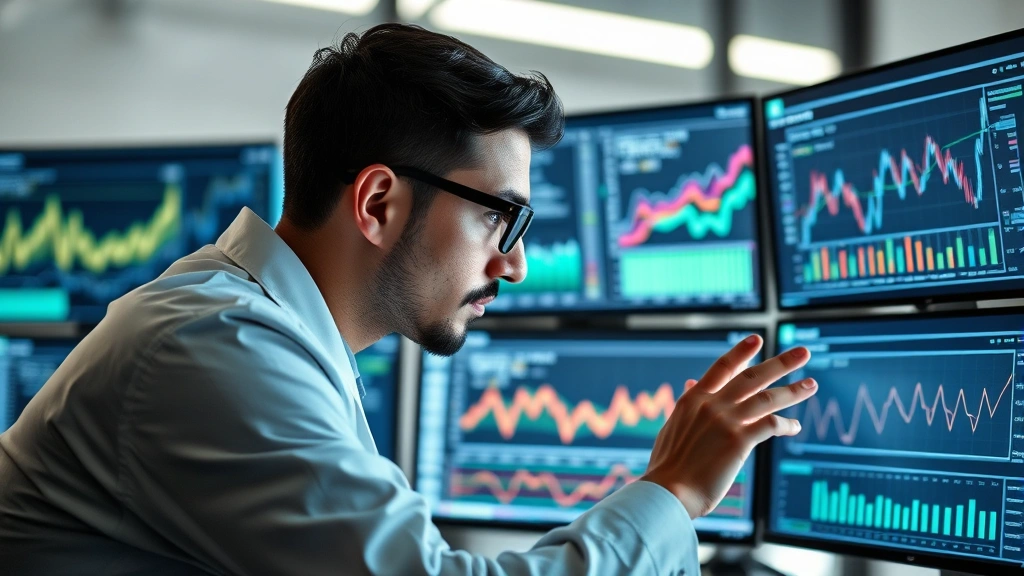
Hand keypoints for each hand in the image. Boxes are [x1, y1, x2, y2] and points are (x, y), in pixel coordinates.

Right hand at [640, 334, 815, 518]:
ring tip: (811, 384)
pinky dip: (786, 425)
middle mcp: (711, 404)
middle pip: (752, 376)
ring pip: (767, 398)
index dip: (741, 352)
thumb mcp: (673, 426)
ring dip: (793, 390)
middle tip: (802, 352)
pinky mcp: (739, 440)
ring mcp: (726, 420)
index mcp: (693, 399)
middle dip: (780, 363)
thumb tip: (690, 383)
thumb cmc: (668, 466)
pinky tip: (795, 427)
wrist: (667, 490)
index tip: (756, 340)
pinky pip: (771, 426)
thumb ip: (687, 404)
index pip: (722, 368)